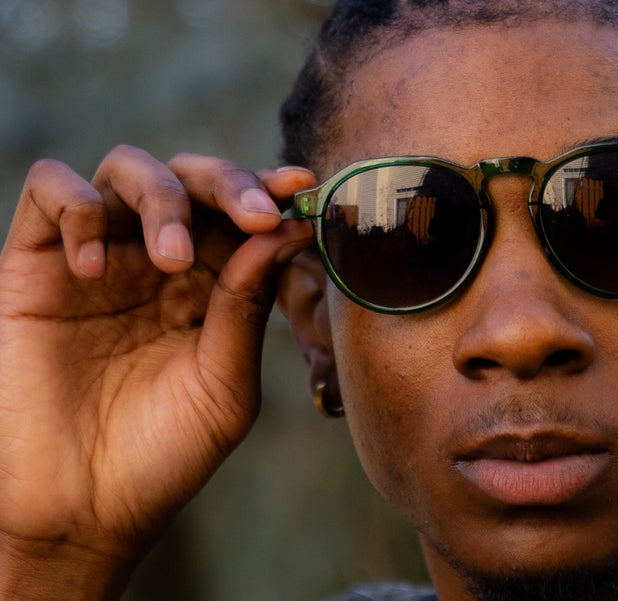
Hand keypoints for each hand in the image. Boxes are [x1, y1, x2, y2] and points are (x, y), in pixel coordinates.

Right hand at [0, 146, 315, 597]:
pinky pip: (49, 191)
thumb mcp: (225, 384)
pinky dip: (79, 208)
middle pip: (192, 176)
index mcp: (212, 285)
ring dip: (162, 197)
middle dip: (230, 182)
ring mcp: (99, 257)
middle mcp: (157, 261)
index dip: (271, 191)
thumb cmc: (164, 454)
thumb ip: (246, 306)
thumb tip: (284, 228)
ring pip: (128, 169)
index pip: (242, 215)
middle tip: (254, 216)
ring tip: (171, 259)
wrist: (82, 510)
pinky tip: (94, 269)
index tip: (302, 189)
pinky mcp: (34, 266)